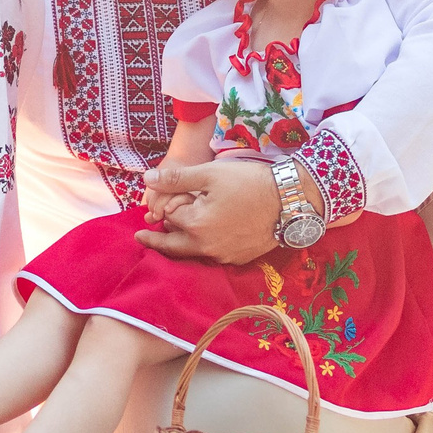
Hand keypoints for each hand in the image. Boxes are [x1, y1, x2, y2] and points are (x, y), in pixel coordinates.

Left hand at [135, 159, 281, 264]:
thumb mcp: (210, 174)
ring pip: (192, 252)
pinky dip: (201, 247)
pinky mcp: (238, 258)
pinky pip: (212, 254)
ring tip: (170, 237)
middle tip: (141, 237)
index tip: (166, 199)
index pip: (169, 217)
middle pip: (172, 246)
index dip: (168, 203)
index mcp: (195, 226)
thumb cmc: (249, 183)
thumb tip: (146, 179)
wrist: (290, 201)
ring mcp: (223, 256)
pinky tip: (203, 239)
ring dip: (179, 244)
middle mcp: (206, 247)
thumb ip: (176, 179)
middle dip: (155, 241)